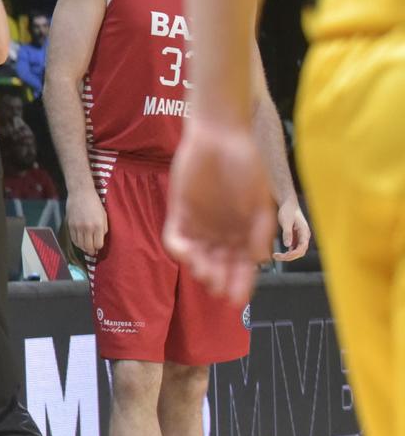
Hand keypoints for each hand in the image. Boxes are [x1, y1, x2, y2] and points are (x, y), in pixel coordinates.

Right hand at [66, 187, 107, 260]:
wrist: (81, 193)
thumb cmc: (95, 203)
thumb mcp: (104, 215)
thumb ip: (104, 229)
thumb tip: (100, 239)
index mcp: (98, 226)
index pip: (98, 244)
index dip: (98, 247)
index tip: (98, 246)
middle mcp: (87, 228)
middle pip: (88, 247)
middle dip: (91, 250)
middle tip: (92, 251)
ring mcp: (77, 227)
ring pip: (80, 244)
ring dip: (83, 247)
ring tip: (86, 247)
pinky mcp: (70, 225)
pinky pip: (73, 239)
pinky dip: (76, 243)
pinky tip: (79, 242)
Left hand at [164, 115, 276, 303]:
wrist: (220, 136)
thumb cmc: (247, 165)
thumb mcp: (261, 200)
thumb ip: (261, 229)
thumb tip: (260, 260)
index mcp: (245, 232)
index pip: (243, 265)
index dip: (241, 283)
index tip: (239, 299)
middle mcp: (223, 231)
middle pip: (220, 265)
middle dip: (221, 280)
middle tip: (220, 290)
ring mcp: (201, 223)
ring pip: (198, 256)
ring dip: (201, 269)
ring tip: (206, 274)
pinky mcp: (180, 212)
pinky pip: (175, 237)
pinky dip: (179, 249)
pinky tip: (187, 254)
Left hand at [274, 197, 312, 262]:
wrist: (288, 204)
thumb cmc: (287, 210)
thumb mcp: (286, 221)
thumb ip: (287, 233)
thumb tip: (287, 245)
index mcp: (304, 232)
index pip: (302, 248)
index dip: (293, 254)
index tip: (283, 256)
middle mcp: (304, 236)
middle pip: (300, 252)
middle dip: (289, 256)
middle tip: (276, 257)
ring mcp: (300, 237)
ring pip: (297, 251)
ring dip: (288, 255)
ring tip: (276, 256)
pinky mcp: (296, 237)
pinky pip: (293, 248)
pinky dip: (287, 252)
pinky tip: (279, 253)